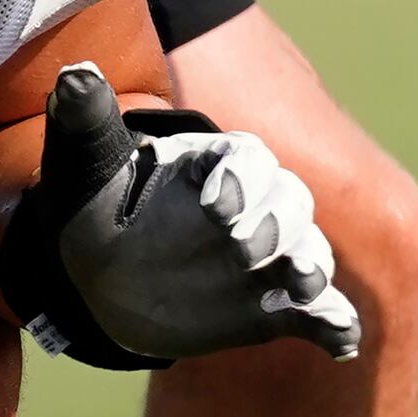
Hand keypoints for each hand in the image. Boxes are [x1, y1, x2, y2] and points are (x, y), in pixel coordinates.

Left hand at [5, 63, 360, 364]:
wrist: (102, 279)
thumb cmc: (96, 208)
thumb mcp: (84, 165)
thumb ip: (87, 121)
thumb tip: (75, 75)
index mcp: (219, 166)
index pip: (247, 160)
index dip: (239, 178)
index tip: (214, 202)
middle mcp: (256, 208)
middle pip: (290, 204)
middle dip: (277, 224)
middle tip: (248, 247)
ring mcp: (270, 259)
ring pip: (309, 254)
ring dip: (312, 269)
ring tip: (303, 287)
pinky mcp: (274, 307)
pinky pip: (316, 312)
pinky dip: (335, 324)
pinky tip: (342, 341)